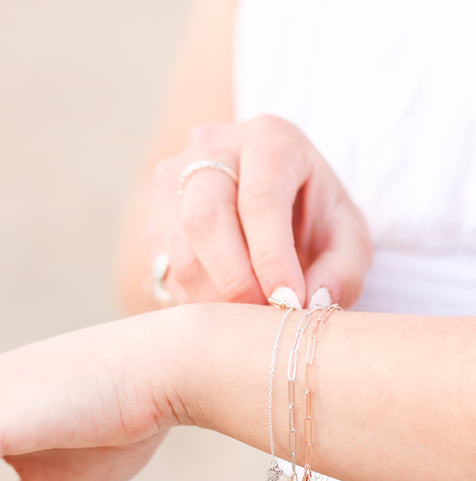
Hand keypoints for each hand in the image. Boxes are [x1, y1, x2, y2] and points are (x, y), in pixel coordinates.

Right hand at [148, 114, 371, 307]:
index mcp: (269, 139)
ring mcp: (173, 179)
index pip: (260, 199)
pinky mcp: (155, 215)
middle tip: (263, 319)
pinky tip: (226, 308)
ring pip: (180, 251)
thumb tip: (315, 302)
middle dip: (234, 280)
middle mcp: (211, 146)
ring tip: (249, 320)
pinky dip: (196, 301)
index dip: (272, 257)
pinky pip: (167, 269)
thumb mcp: (347, 237)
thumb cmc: (313, 218)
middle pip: (205, 219)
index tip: (288, 302)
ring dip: (214, 299)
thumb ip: (343, 270)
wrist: (269, 203)